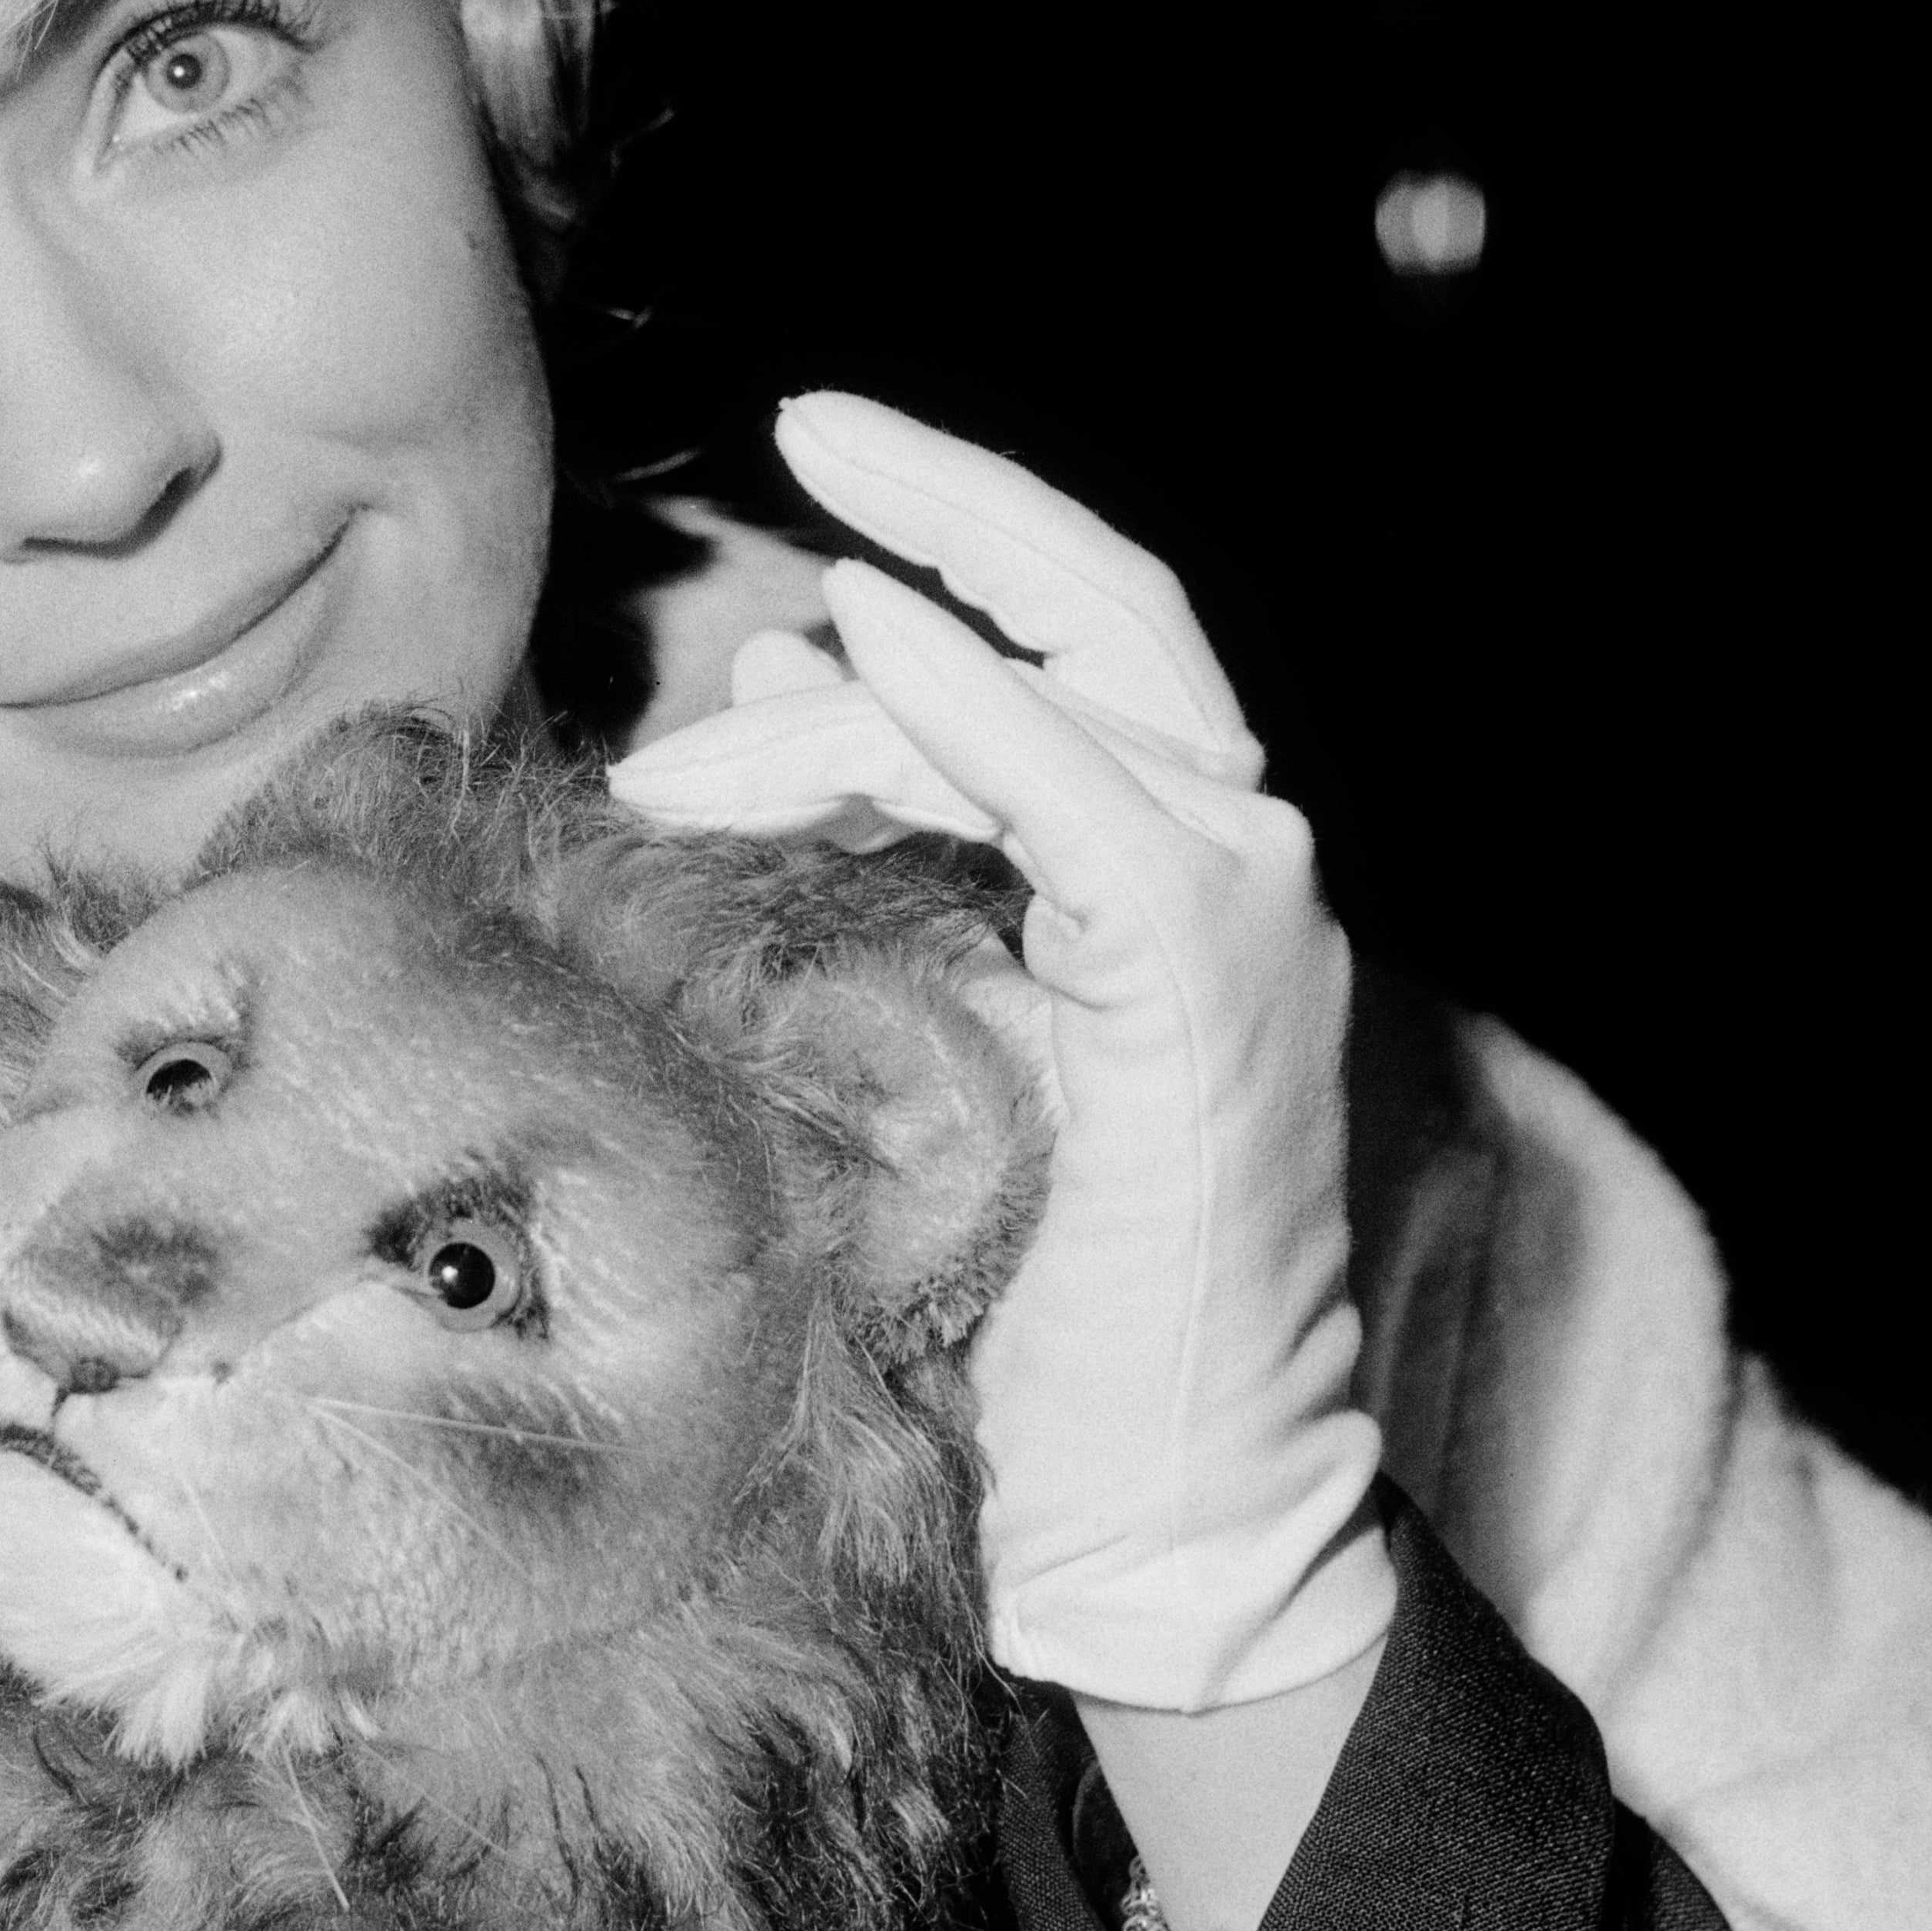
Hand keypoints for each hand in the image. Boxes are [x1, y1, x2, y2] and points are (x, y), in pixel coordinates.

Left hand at [611, 397, 1388, 1721]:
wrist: (1162, 1509)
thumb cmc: (1026, 1300)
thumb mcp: (924, 1015)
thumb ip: (875, 843)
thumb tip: (775, 675)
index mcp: (1163, 873)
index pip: (1066, 645)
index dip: (939, 552)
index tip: (799, 491)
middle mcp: (1230, 870)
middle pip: (1104, 604)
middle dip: (951, 491)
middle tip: (799, 421)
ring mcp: (1241, 926)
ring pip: (1079, 687)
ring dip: (873, 666)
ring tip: (690, 734)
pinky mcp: (1204, 1000)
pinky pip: (1091, 805)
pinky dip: (972, 707)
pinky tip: (853, 644)